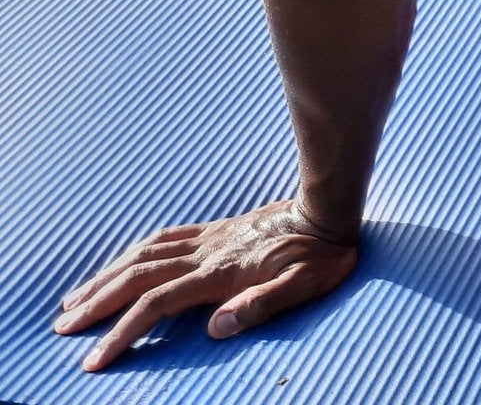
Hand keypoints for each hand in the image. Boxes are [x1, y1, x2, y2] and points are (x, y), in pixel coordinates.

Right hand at [52, 200, 357, 371]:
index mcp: (219, 273)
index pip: (156, 305)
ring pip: (142, 255)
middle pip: (136, 278)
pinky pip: (163, 238)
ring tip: (75, 299)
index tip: (95, 359)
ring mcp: (207, 239)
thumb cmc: (320, 255)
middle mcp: (205, 253)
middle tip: (62, 329)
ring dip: (105, 277)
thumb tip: (216, 327)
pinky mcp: (215, 230)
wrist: (329, 211)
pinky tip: (121, 263)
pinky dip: (133, 253)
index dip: (122, 332)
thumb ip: (260, 305)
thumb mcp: (303, 285)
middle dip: (96, 304)